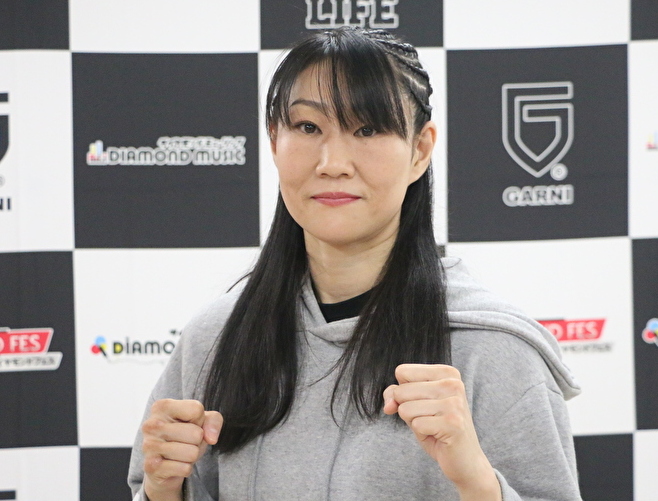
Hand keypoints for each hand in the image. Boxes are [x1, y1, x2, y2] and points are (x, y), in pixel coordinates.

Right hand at [141, 399, 222, 500]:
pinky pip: (185, 469)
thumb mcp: (202, 421)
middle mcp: (151, 424)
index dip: (200, 420)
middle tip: (184, 442)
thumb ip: (214, 420)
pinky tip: (173, 465)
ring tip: (179, 453)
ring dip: (191, 456)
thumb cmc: (184, 435)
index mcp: (162, 406)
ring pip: (192, 453)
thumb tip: (211, 438)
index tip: (188, 424)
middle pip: (196, 433)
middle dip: (197, 441)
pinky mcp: (151, 467)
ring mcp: (149, 446)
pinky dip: (185, 469)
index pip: (196, 409)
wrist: (163, 464)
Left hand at [383, 364, 500, 500]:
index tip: (422, 403)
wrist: (465, 459)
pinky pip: (416, 424)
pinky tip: (438, 435)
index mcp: (446, 373)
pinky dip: (422, 433)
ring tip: (434, 426)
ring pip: (405, 408)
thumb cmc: (437, 427)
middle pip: (401, 391)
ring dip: (414, 422)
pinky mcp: (453, 423)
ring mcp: (455, 403)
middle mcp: (453, 384)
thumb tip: (388, 405)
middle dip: (407, 409)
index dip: (403, 391)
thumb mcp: (413, 404)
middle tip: (429, 418)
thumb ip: (395, 395)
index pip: (402, 372)